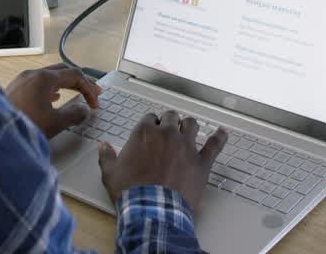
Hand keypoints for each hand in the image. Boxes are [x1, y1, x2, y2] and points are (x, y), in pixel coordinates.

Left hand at [4, 63, 101, 138]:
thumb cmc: (22, 125)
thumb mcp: (55, 123)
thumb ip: (74, 114)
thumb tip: (82, 110)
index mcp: (44, 79)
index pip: (75, 75)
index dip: (89, 88)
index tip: (95, 102)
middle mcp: (32, 75)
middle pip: (63, 71)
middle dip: (79, 82)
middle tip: (91, 91)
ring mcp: (22, 81)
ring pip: (49, 76)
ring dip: (66, 84)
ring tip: (76, 93)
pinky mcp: (15, 90)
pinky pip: (38, 83)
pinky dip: (52, 88)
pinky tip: (54, 97)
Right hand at [98, 110, 227, 212]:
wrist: (152, 209)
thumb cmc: (132, 193)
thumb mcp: (111, 174)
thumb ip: (107, 157)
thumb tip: (103, 146)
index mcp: (144, 134)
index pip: (149, 119)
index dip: (150, 124)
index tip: (150, 131)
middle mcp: (167, 134)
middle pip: (171, 117)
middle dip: (169, 121)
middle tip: (167, 129)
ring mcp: (186, 146)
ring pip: (191, 124)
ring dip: (188, 126)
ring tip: (188, 129)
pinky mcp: (201, 162)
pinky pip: (214, 145)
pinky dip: (219, 137)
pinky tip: (222, 133)